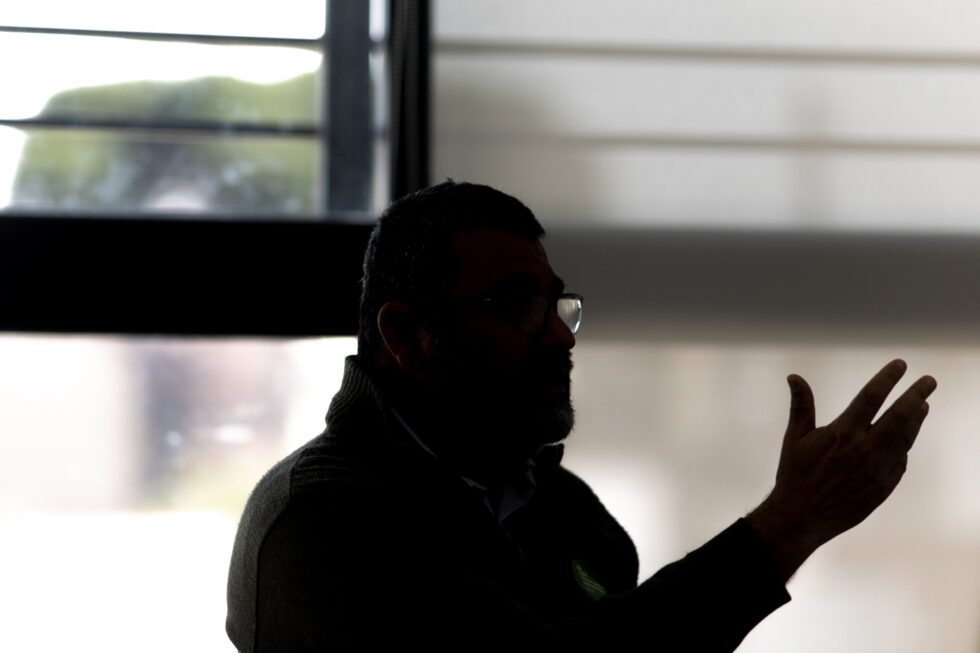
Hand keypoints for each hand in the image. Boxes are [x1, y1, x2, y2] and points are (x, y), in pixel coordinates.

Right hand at [747, 359, 936, 581]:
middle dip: (917, 394)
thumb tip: (794, 376)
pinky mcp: (884, 486)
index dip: (888, 378)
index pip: (871, 396)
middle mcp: (864, 449)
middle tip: (930, 381)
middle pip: (900, 415)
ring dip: (916, 419)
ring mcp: (878, 469)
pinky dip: (904, 445)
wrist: (802, 517)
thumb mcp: (795, 437)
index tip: (900, 365)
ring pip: (905, 437)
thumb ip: (801, 405)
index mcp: (842, 432)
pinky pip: (900, 460)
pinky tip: (904, 437)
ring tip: (923, 405)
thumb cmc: (795, 474)